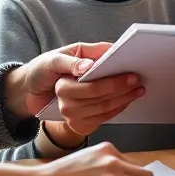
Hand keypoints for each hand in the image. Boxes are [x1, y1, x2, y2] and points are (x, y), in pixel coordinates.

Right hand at [3, 43, 143, 132]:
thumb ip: (85, 52)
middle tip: (138, 79)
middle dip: (123, 90)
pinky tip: (126, 99)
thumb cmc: (50, 69)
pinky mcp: (79, 126)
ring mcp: (72, 118)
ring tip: (138, 89)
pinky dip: (118, 108)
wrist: (36, 92)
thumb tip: (109, 49)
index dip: (114, 81)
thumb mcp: (62, 55)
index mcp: (62, 86)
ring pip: (105, 110)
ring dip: (124, 99)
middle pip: (101, 99)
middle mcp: (66, 105)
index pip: (93, 86)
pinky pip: (103, 118)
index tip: (130, 73)